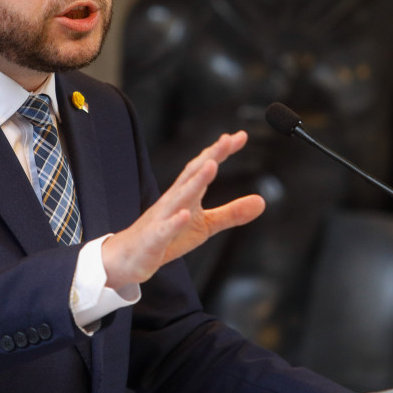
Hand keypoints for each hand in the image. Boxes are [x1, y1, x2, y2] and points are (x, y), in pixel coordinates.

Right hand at [101, 131, 265, 288]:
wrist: (129, 257)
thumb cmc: (168, 237)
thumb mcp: (205, 225)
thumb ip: (231, 213)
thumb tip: (262, 201)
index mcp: (185, 194)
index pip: (203, 167)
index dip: (220, 151)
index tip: (240, 136)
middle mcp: (173, 200)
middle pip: (192, 174)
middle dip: (210, 156)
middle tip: (227, 139)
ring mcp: (161, 218)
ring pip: (179, 197)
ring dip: (195, 180)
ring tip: (212, 165)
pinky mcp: (154, 239)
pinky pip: (164, 229)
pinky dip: (174, 222)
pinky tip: (185, 215)